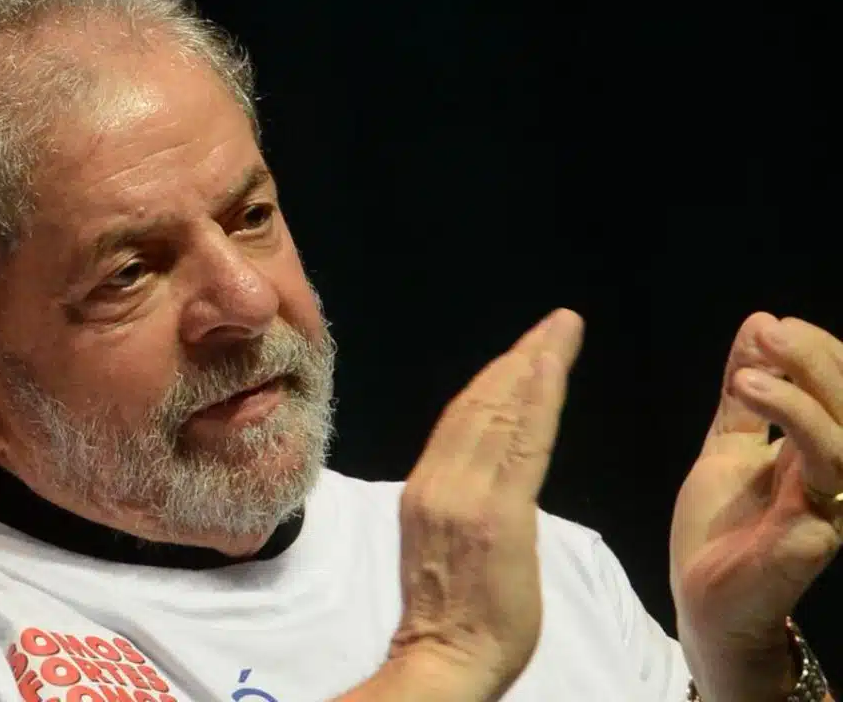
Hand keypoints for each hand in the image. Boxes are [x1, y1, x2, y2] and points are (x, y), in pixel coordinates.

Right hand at [387, 308, 583, 699]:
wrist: (446, 661)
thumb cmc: (455, 617)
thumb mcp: (448, 545)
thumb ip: (465, 502)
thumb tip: (488, 474)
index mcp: (426, 489)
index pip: (462, 419)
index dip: (495, 379)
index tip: (523, 350)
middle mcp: (439, 481)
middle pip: (480, 404)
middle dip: (520, 358)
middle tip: (555, 324)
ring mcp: (464, 494)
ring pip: (499, 413)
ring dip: (532, 365)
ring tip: (560, 332)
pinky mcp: (496, 512)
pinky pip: (520, 443)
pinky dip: (536, 398)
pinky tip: (551, 368)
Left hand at [670, 313, 841, 697]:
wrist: (704, 601)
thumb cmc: (722, 529)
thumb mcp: (728, 445)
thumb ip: (742, 396)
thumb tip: (760, 323)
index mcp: (820, 451)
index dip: (818, 352)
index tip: (772, 326)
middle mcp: (837, 474)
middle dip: (818, 359)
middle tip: (774, 331)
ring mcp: (832, 504)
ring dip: (802, 389)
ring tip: (750, 368)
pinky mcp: (817, 532)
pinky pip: (825, 471)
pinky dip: (794, 423)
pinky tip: (751, 394)